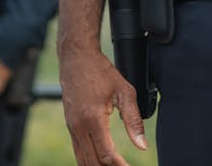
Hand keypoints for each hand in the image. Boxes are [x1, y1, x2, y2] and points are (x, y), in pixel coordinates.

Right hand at [59, 47, 146, 165]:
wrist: (76, 57)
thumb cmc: (100, 71)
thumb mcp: (124, 91)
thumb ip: (134, 120)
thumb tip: (142, 145)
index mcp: (93, 119)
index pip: (106, 154)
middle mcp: (79, 126)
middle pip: (93, 162)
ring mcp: (72, 127)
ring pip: (82, 160)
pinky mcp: (69, 125)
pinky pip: (78, 150)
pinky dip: (89, 160)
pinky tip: (100, 162)